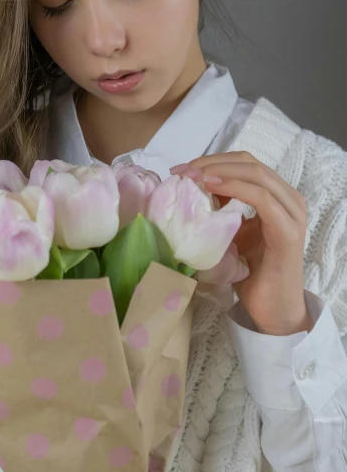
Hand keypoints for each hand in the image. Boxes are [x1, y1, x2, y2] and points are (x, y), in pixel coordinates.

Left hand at [170, 151, 312, 335]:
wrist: (271, 311)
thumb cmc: (249, 273)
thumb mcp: (231, 233)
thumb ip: (221, 209)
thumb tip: (190, 188)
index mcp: (277, 195)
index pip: (244, 163)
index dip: (212, 160)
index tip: (181, 170)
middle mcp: (289, 198)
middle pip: (248, 162)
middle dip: (211, 163)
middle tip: (182, 171)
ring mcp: (291, 213)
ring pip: (256, 174)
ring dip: (219, 171)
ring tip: (192, 177)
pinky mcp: (287, 231)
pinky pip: (261, 198)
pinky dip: (234, 187)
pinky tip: (210, 188)